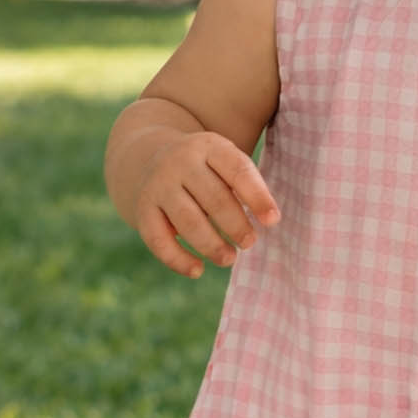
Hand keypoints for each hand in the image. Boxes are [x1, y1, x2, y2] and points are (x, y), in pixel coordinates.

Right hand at [135, 130, 280, 277]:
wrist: (151, 157)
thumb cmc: (206, 169)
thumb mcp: (225, 162)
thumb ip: (246, 185)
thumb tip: (269, 220)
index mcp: (209, 147)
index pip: (237, 170)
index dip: (257, 197)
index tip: (273, 221)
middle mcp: (180, 163)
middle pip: (214, 198)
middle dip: (236, 225)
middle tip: (250, 243)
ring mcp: (159, 186)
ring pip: (188, 221)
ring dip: (212, 245)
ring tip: (230, 259)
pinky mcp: (143, 210)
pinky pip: (159, 240)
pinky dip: (178, 260)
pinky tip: (197, 271)